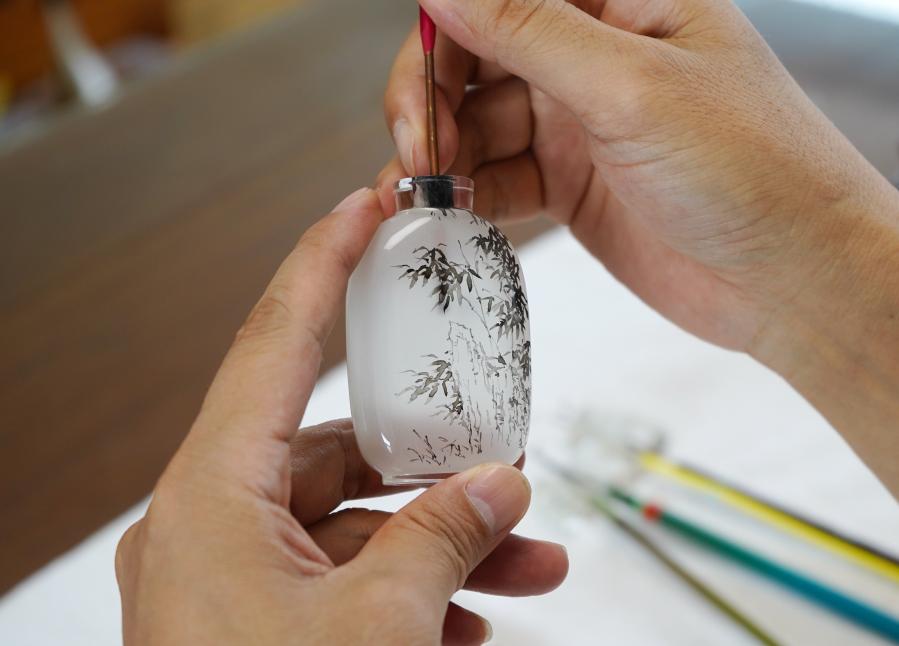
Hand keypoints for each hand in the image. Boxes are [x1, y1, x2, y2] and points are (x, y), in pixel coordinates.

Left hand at [115, 188, 567, 644]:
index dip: (322, 263)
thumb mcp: (378, 626)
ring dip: (443, 535)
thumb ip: (443, 538)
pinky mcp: (262, 625)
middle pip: (336, 449)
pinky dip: (416, 587)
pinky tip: (484, 615)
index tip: (361, 208)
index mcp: (210, 498)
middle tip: (504, 451)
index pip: (275, 341)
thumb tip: (501, 485)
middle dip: (433, 456)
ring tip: (531, 554)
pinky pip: (348, 579)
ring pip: (355, 523)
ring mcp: (235, 580)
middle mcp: (213, 526)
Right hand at [378, 0, 898, 494]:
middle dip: (434, 102)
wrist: (792, 280)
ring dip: (444, 158)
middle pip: (476, 57)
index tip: (424, 87)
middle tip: (420, 154)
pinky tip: (453, 218)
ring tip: (429, 196)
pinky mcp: (571, 185)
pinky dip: (469, 198)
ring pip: (477, 123)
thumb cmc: (752, 170)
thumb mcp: (632, 87)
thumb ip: (533, 32)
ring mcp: (578, 124)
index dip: (448, 30)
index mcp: (620, 3)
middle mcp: (593, 57)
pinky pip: (499, 178)